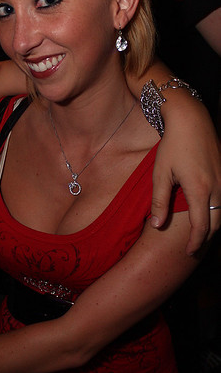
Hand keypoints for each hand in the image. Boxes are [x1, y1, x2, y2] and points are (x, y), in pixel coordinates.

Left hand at [151, 100, 220, 254]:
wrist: (191, 119)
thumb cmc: (172, 146)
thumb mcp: (160, 173)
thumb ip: (159, 202)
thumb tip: (157, 225)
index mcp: (200, 189)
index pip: (201, 226)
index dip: (195, 243)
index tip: (188, 252)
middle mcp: (218, 187)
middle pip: (216, 223)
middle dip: (205, 239)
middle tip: (193, 249)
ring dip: (213, 225)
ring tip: (200, 235)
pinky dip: (218, 211)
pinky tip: (208, 214)